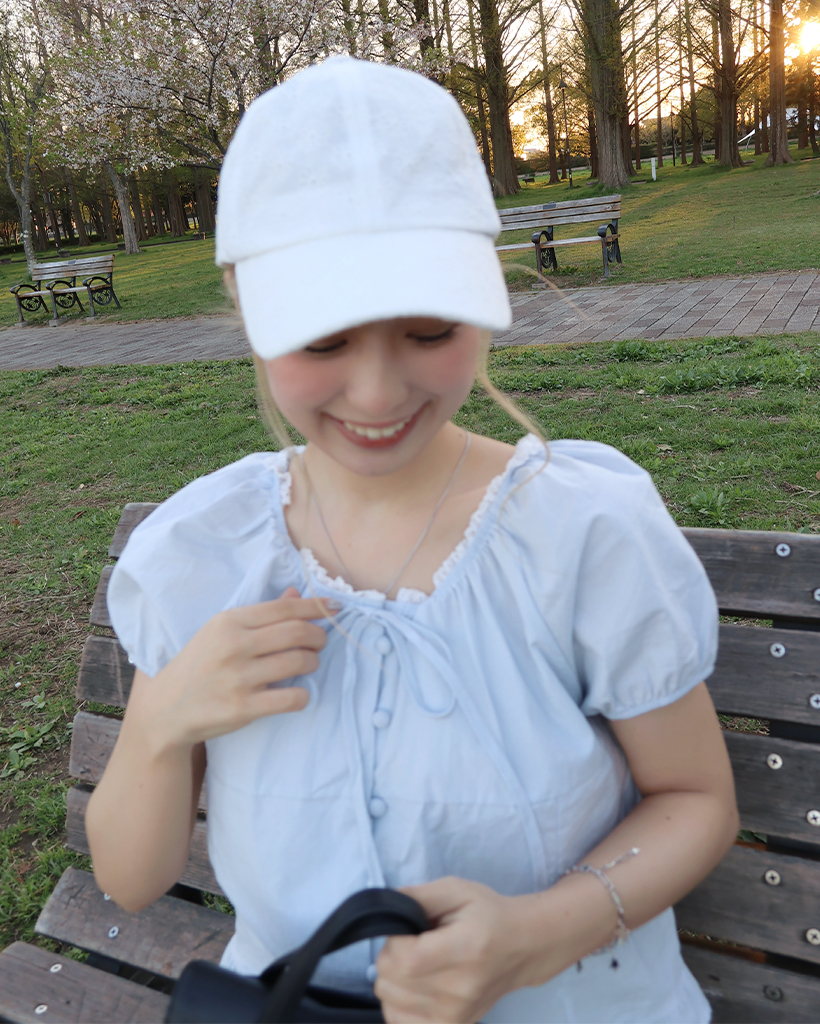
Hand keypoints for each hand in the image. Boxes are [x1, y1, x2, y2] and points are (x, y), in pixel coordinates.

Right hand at [126, 587, 332, 750]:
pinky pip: (293, 698)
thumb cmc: (199, 665)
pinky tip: (297, 693)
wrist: (166, 708)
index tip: (335, 608)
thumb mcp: (221, 632)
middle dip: (318, 636)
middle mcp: (235, 646)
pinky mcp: (243, 707)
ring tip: (307, 664)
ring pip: (299, 662)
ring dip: (313, 663)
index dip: (316, 607)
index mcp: (229, 621)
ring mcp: (239, 677)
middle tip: (320, 642)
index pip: (284, 608)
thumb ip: (260, 615)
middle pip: (297, 632)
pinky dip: (303, 695)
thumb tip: (296, 593)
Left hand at [375, 877, 535, 1023]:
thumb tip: (383, 909)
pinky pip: (400, 1022)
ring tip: (416, 964)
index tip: (408, 929)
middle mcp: (460, 990)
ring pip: (390, 1003)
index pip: (404, 959)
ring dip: (393, 980)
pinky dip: (398, 1003)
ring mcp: (456, 1015)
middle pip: (391, 983)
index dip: (394, 940)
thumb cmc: (488, 914)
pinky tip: (413, 986)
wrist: (522, 947)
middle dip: (391, 956)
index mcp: (464, 949)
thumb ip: (418, 896)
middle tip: (412, 943)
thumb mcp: (456, 890)